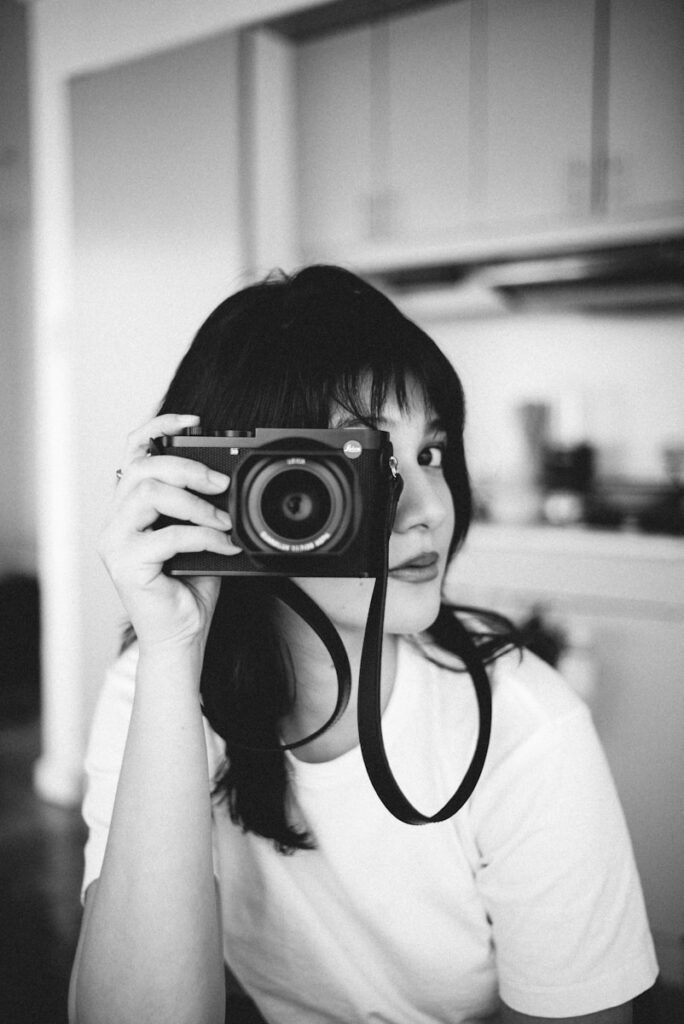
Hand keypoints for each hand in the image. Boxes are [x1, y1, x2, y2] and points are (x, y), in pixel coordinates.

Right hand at [99, 413, 241, 652]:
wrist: (181, 637)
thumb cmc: (189, 588)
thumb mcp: (200, 536)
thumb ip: (201, 506)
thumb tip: (227, 478)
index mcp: (129, 508)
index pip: (133, 452)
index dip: (158, 426)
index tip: (193, 419)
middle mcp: (116, 520)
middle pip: (142, 468)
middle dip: (187, 467)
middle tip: (221, 483)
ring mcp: (115, 542)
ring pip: (148, 494)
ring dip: (195, 503)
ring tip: (223, 520)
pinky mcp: (125, 565)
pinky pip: (166, 535)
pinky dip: (202, 535)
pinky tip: (223, 544)